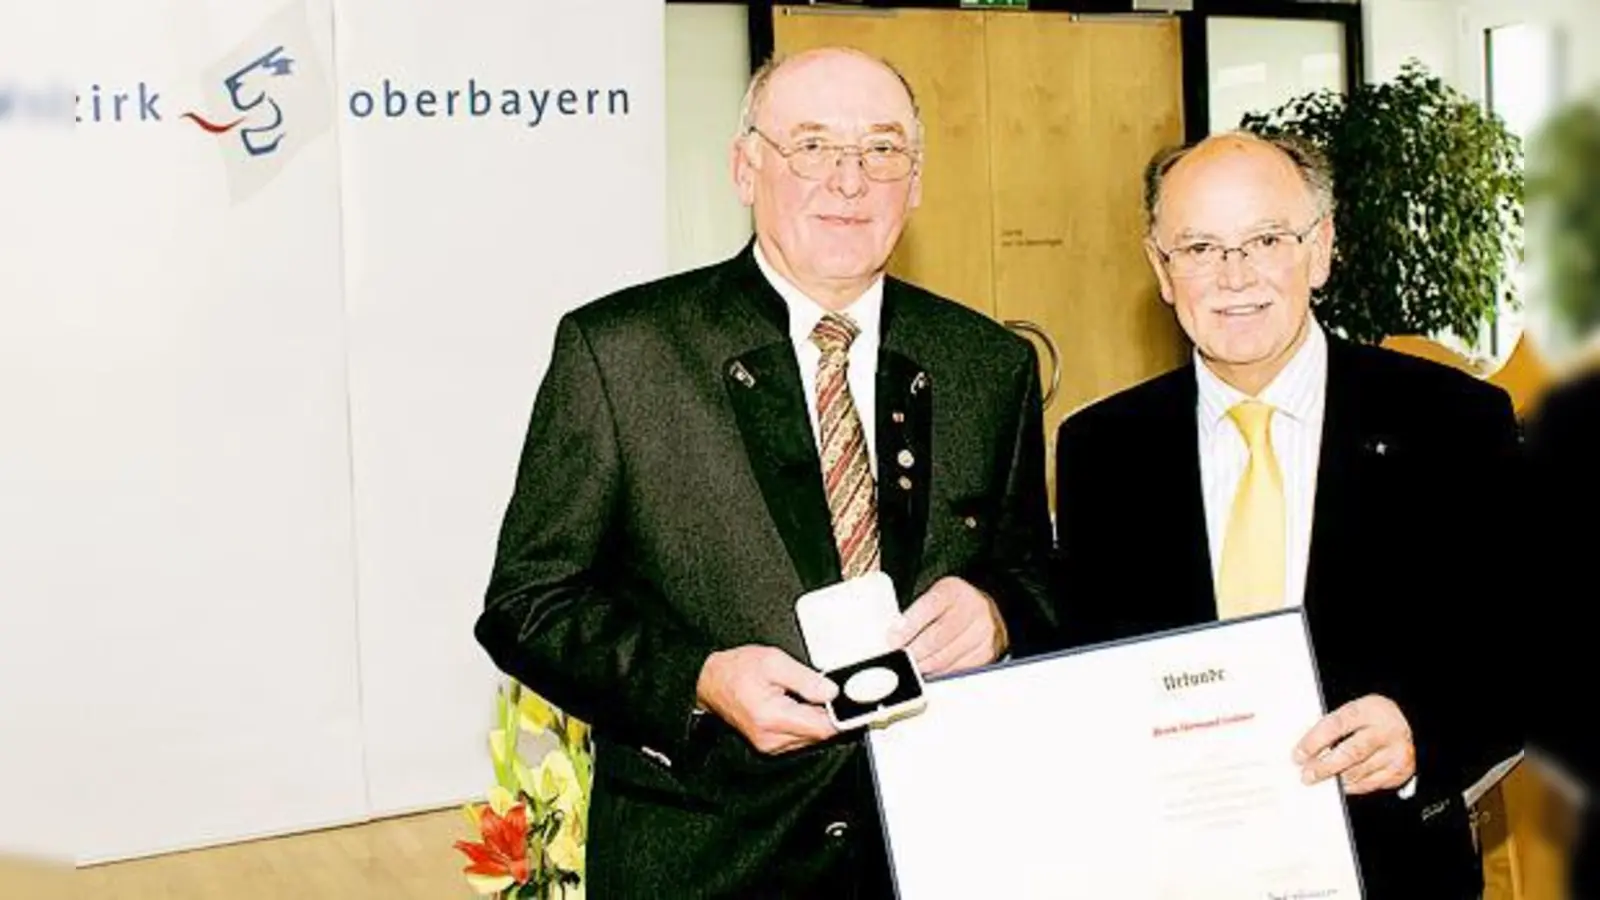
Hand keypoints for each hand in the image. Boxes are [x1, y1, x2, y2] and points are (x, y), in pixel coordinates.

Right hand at [696, 646, 838, 753]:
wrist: (711, 682)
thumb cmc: (736, 669)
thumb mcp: (773, 661)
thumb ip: (805, 678)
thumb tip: (832, 691)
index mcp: (772, 717)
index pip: (822, 728)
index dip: (841, 716)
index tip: (853, 703)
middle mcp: (772, 738)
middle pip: (819, 735)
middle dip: (829, 715)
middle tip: (829, 692)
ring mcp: (771, 745)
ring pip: (811, 739)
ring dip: (817, 720)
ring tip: (809, 696)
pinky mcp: (770, 746)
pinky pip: (800, 739)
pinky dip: (806, 724)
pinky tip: (800, 706)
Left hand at [886, 576, 1007, 676]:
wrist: (983, 610)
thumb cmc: (951, 606)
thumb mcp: (933, 597)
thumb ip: (914, 613)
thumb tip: (893, 635)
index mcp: (954, 590)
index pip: (928, 607)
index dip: (908, 626)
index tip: (893, 639)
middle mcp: (973, 608)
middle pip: (937, 637)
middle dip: (913, 652)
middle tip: (898, 659)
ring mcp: (983, 632)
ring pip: (946, 657)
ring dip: (923, 666)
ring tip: (909, 667)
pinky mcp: (986, 653)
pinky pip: (957, 669)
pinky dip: (939, 673)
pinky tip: (928, 671)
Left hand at [1293, 694, 1415, 794]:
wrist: (1407, 721)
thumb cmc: (1373, 716)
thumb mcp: (1353, 710)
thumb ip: (1333, 727)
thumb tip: (1306, 749)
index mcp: (1369, 710)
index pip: (1336, 726)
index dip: (1314, 741)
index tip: (1299, 755)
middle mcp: (1386, 732)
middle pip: (1351, 753)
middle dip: (1325, 767)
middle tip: (1307, 775)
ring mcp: (1396, 754)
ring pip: (1359, 773)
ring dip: (1336, 778)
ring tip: (1320, 779)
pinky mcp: (1400, 772)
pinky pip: (1370, 785)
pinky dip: (1352, 786)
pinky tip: (1341, 783)